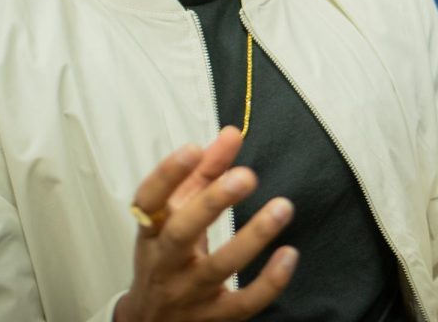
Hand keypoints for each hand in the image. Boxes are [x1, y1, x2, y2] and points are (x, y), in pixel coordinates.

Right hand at [114, 127, 296, 321]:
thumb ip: (204, 173)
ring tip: (282, 207)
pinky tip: (289, 254)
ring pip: (218, 267)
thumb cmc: (167, 256)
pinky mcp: (215, 317)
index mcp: (152, 231)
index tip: (193, 148)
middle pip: (182, 232)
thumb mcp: (176, 215)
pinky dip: (269, 282)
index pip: (148, 201)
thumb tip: (232, 134)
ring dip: (252, 236)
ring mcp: (189, 292)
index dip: (167, 175)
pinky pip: (244, 303)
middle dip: (212, 202)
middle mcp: (165, 262)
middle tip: (246, 176)